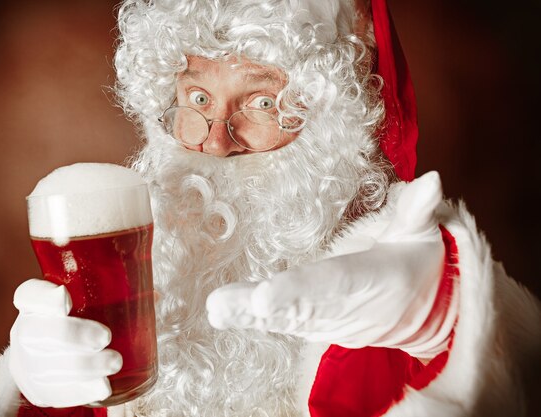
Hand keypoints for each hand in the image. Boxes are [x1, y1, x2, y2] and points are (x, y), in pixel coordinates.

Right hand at [9, 279, 122, 406]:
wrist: (54, 355)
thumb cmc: (80, 320)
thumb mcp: (88, 301)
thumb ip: (114, 294)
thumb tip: (155, 295)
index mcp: (34, 304)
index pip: (28, 295)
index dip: (43, 297)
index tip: (65, 297)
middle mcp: (24, 331)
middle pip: (36, 332)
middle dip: (71, 335)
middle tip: (105, 337)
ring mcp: (26, 363)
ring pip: (46, 366)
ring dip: (84, 366)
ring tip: (114, 363)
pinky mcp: (37, 389)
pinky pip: (55, 393)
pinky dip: (81, 391)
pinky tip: (102, 387)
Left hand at [207, 172, 455, 357]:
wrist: (426, 312)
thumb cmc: (417, 262)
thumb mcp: (422, 232)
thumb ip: (418, 209)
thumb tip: (432, 179)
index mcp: (373, 279)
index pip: (333, 284)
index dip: (299, 291)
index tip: (264, 295)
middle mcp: (347, 307)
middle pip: (300, 307)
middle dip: (261, 307)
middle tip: (221, 305)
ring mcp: (331, 321)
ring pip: (287, 320)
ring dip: (249, 315)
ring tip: (216, 309)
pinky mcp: (318, 324)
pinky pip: (284, 323)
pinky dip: (255, 319)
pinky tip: (224, 313)